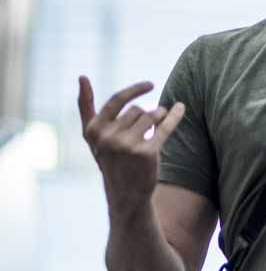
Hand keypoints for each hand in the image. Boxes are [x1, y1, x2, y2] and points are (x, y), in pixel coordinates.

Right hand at [78, 76, 184, 209]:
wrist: (126, 194)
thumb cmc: (109, 158)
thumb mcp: (92, 135)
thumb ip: (85, 106)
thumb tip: (81, 76)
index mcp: (94, 130)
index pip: (118, 99)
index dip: (135, 90)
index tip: (150, 84)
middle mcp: (108, 138)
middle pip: (138, 109)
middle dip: (145, 116)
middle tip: (143, 134)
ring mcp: (127, 146)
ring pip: (152, 115)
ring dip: (158, 118)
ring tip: (153, 133)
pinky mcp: (147, 153)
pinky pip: (165, 126)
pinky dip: (175, 115)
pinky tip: (181, 107)